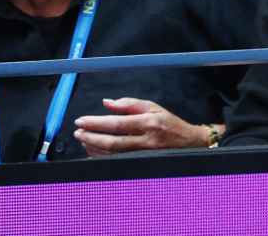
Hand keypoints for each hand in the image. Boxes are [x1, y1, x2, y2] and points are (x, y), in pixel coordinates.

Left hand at [73, 97, 218, 156]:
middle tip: (78, 133)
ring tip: (83, 140)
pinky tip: (94, 151)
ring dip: (94, 148)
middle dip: (91, 137)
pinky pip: (116, 162)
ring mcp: (144, 154)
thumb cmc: (169, 123)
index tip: (81, 121)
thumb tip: (106, 103)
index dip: (96, 123)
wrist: (189, 142)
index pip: (117, 123)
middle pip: (112, 142)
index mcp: (148, 122)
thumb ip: (129, 104)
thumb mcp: (153, 107)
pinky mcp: (141, 163)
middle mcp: (146, 140)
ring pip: (112, 155)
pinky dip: (102, 157)